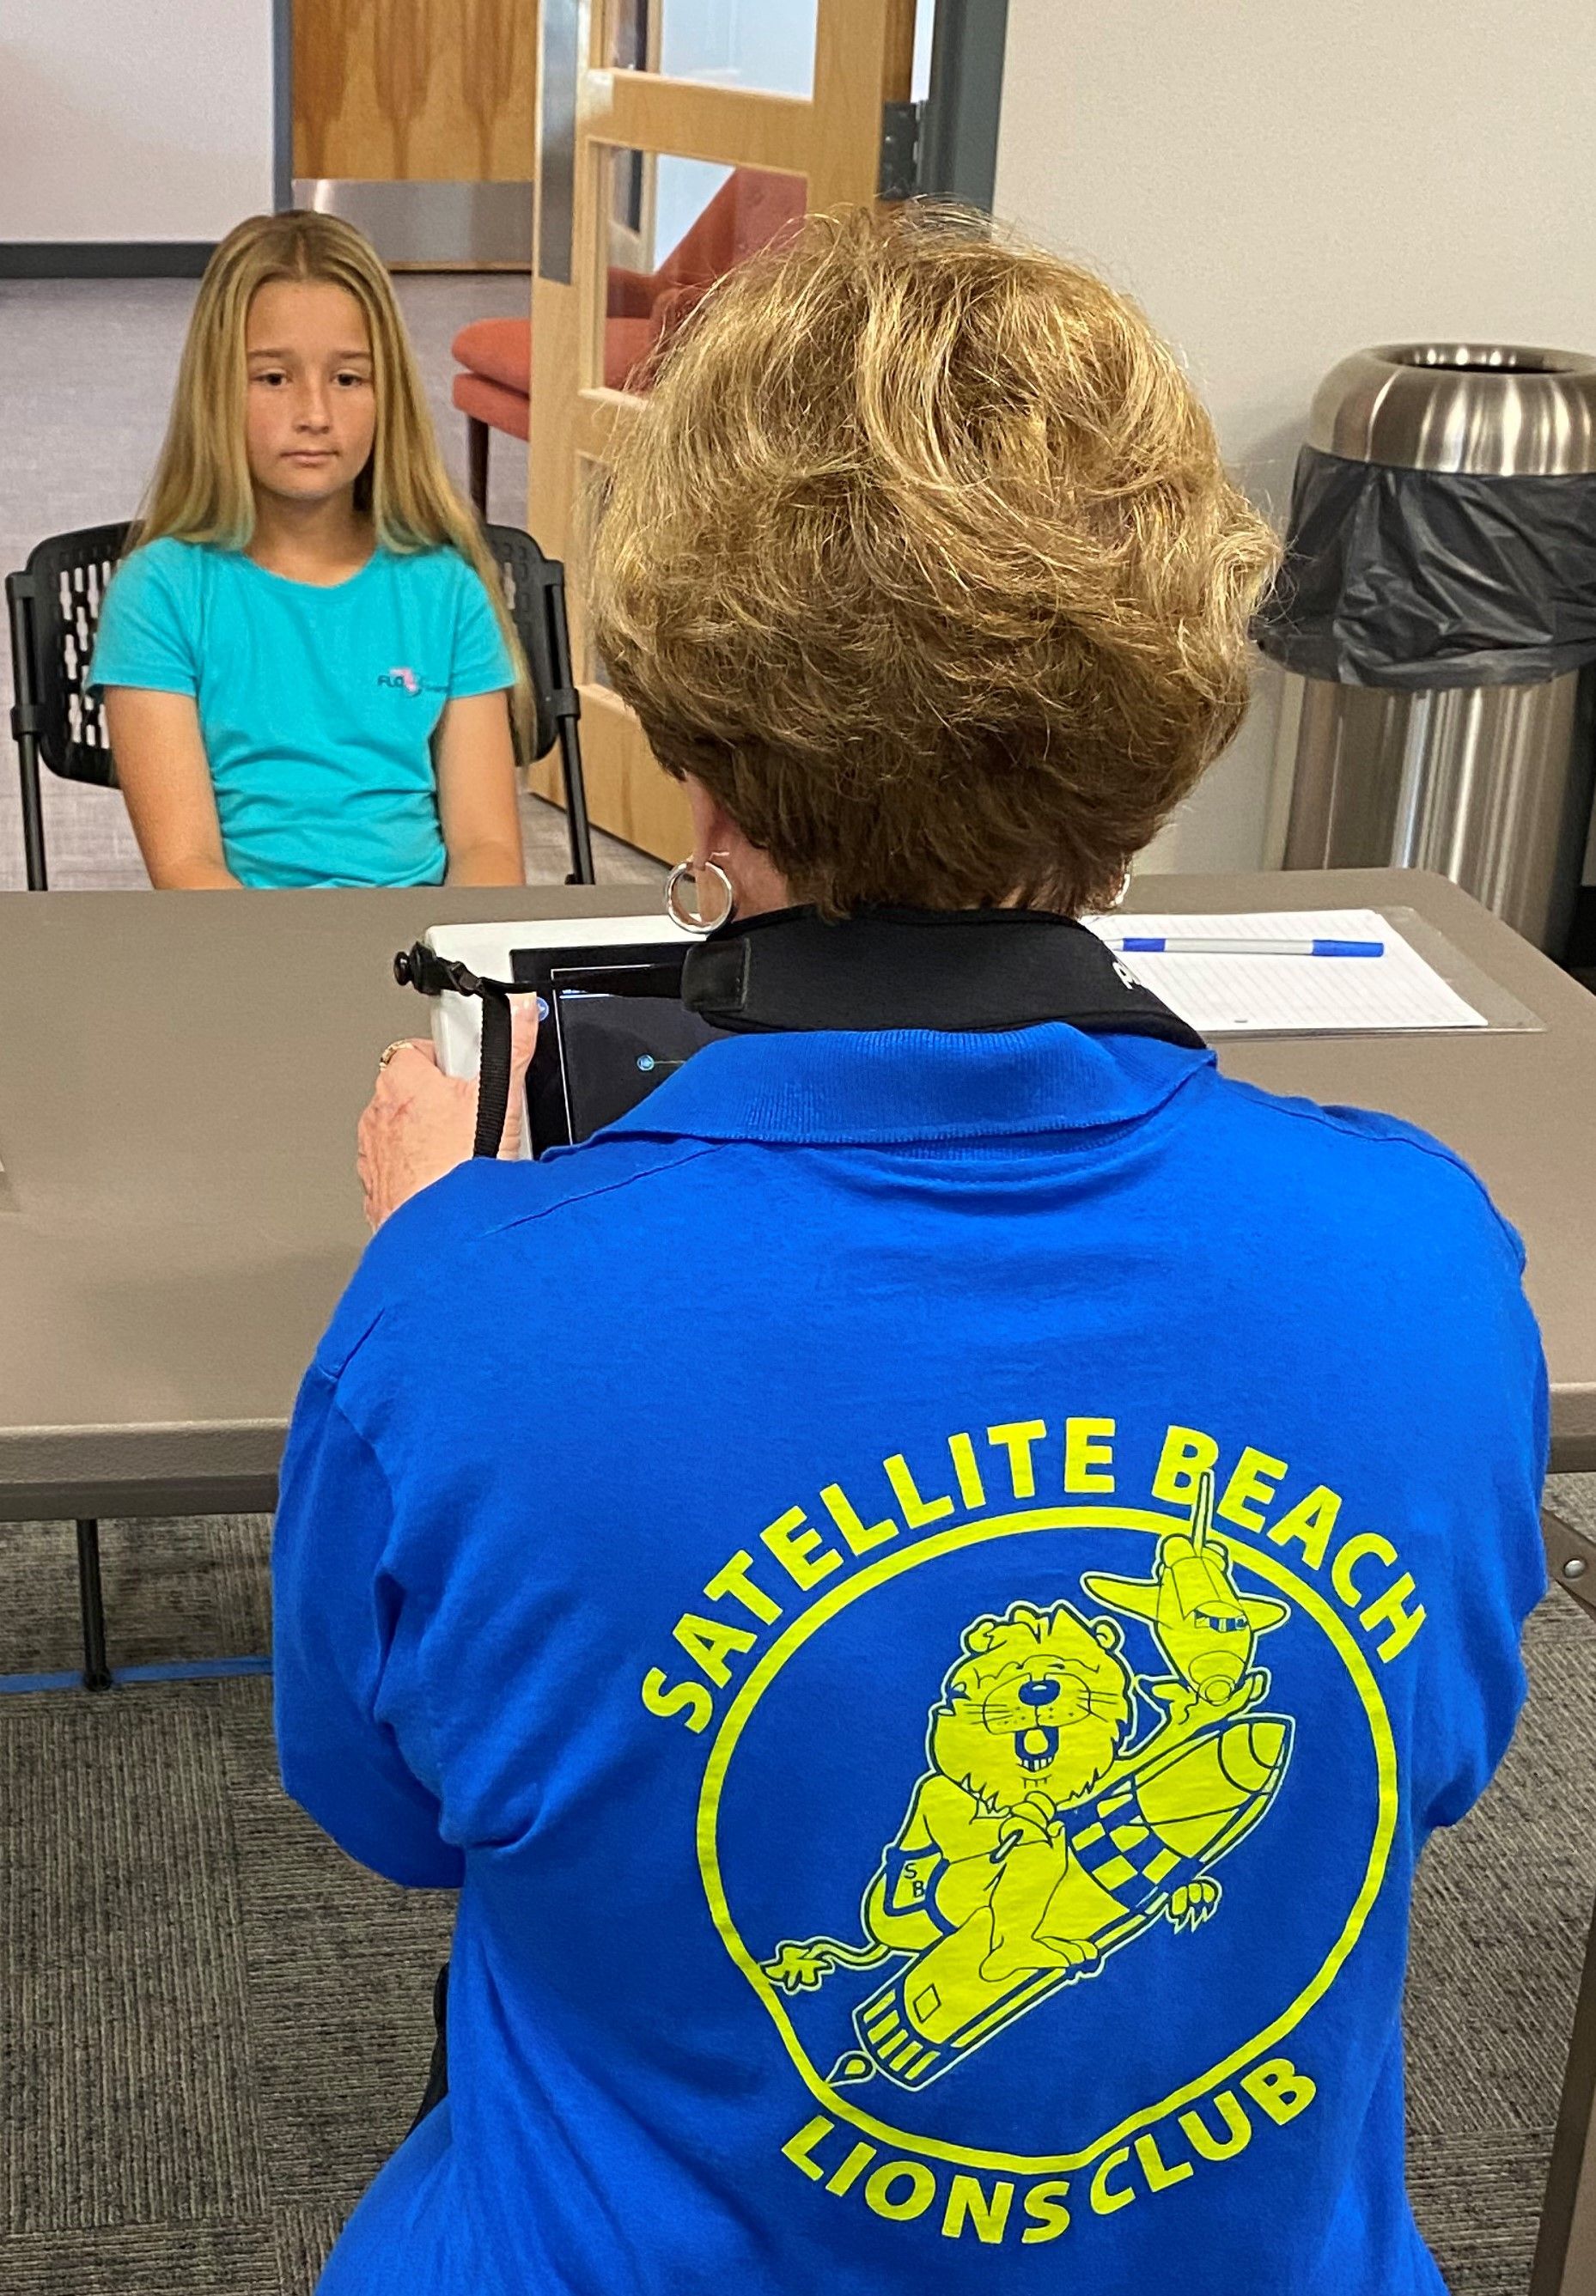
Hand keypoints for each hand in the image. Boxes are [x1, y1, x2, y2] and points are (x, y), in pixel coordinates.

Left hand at [357, 999, 537, 1228]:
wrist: (442, 1231)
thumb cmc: (459, 1168)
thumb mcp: (501, 1098)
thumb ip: (514, 1047)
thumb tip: (522, 1008)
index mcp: (402, 1081)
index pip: (415, 1051)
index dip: (443, 1061)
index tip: (462, 1074)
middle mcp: (378, 1115)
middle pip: (407, 1093)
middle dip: (435, 1102)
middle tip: (471, 1119)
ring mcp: (373, 1155)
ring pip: (398, 1135)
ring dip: (423, 1141)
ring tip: (461, 1156)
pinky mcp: (376, 1191)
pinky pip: (395, 1173)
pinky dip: (415, 1176)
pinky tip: (445, 1185)